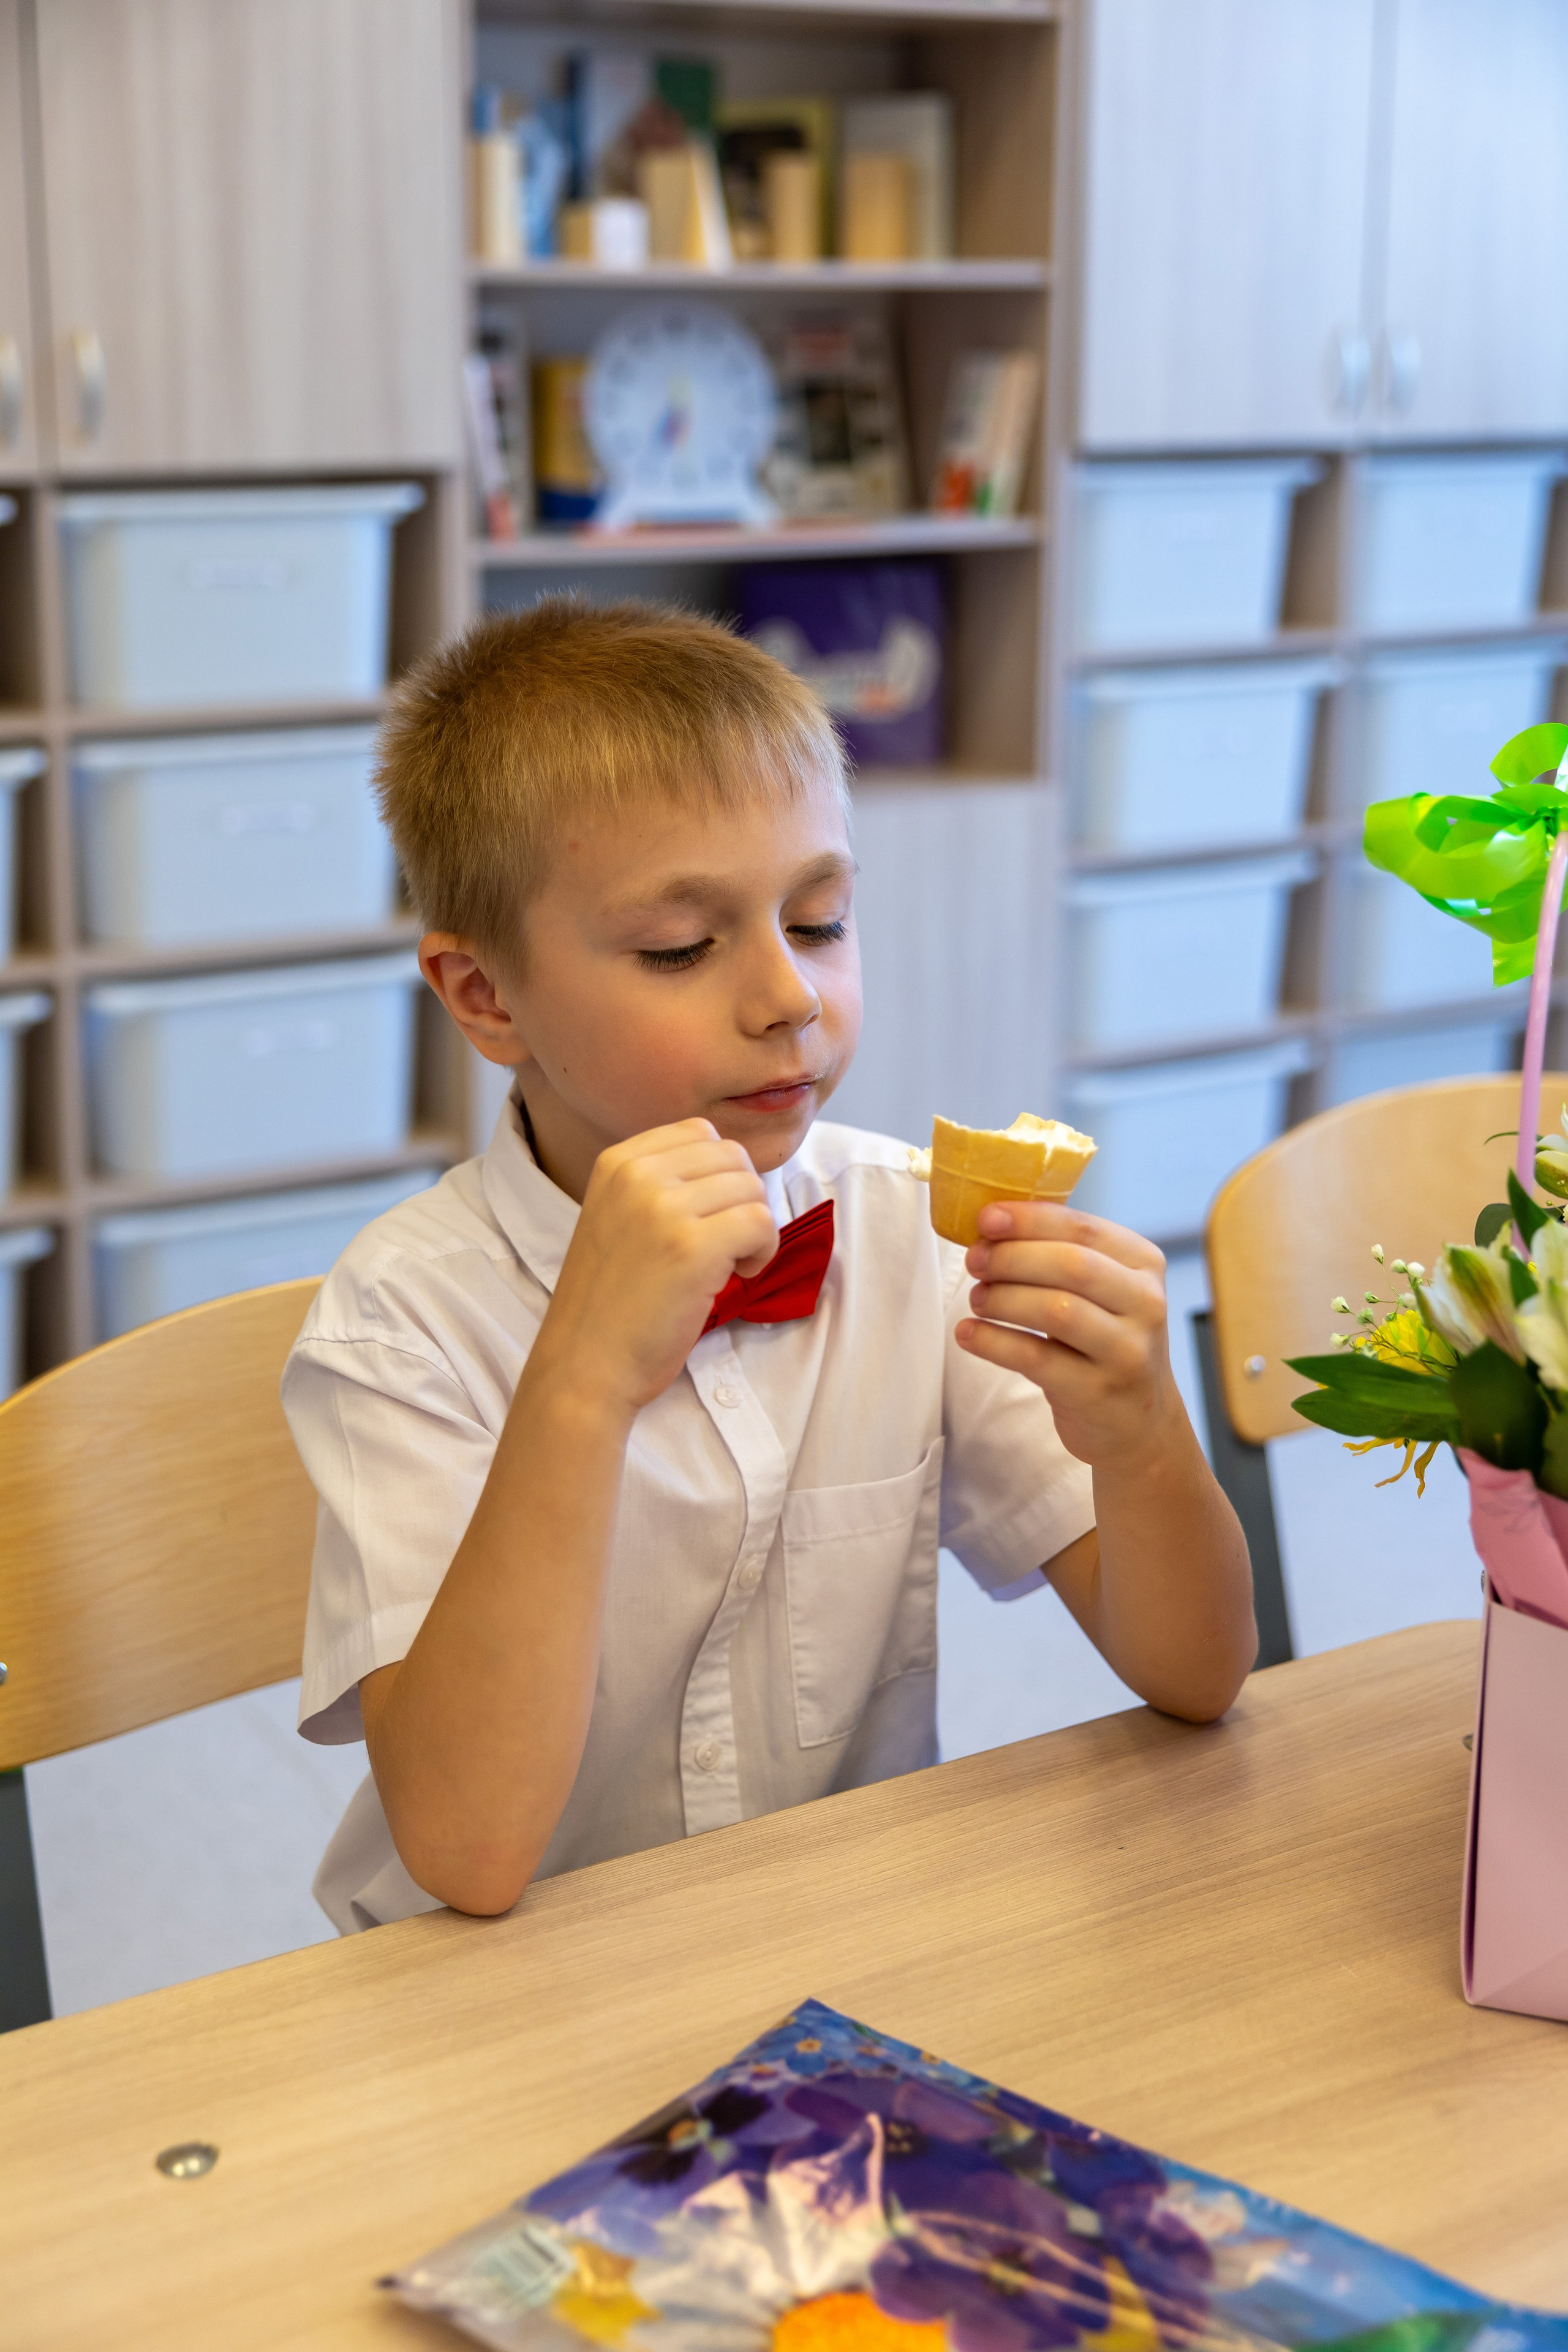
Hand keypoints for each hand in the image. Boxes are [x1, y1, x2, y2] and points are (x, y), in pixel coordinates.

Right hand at [535, 1119, 777, 1417]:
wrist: (584, 1364)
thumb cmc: (610, 1303)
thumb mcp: (617, 1217)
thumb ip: (660, 1185)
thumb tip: (732, 1169)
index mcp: (617, 1162)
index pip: (699, 1133)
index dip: (720, 1175)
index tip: (707, 1216)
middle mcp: (638, 1175)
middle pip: (732, 1156)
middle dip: (742, 1199)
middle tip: (724, 1244)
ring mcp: (663, 1208)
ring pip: (752, 1188)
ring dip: (754, 1228)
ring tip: (728, 1264)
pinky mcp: (692, 1247)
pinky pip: (761, 1221)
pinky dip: (764, 1250)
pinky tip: (739, 1275)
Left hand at [957, 1200, 1180, 1468]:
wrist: (1137, 1420)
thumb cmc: (1104, 1341)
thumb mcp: (1102, 1291)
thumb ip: (1061, 1254)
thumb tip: (993, 1222)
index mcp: (1144, 1264)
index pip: (1083, 1228)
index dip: (1029, 1219)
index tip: (986, 1218)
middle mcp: (1145, 1304)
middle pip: (1071, 1266)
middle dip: (1012, 1257)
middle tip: (975, 1260)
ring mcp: (1125, 1351)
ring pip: (1056, 1310)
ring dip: (1003, 1298)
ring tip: (977, 1298)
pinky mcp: (1096, 1391)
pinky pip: (1035, 1358)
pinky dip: (993, 1341)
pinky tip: (968, 1333)